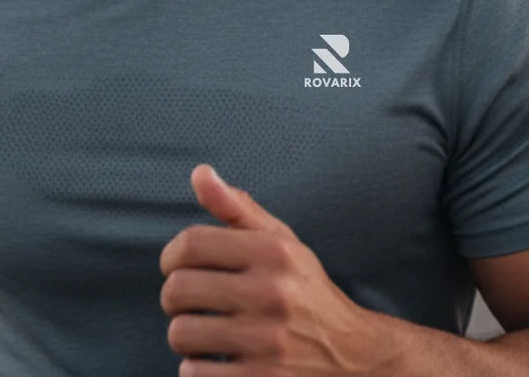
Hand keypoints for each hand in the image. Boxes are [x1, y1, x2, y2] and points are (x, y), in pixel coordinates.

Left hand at [159, 164, 382, 374]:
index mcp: (273, 253)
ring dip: (184, 336)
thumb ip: (236, 207)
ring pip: (181, 334)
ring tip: (203, 333)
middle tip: (189, 303)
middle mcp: (271, 293)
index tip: (175, 266)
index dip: (171, 256)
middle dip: (175, 298)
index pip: (191, 244)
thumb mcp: (281, 242)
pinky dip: (195, 370)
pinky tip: (215, 363)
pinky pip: (195, 374)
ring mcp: (268, 343)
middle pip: (178, 290)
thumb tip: (199, 172)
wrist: (357, 359)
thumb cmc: (305, 292)